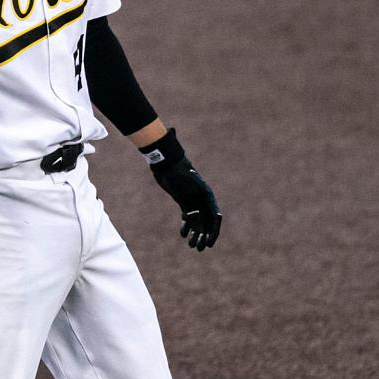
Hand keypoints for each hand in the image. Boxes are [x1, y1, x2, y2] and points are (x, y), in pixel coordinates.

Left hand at [140, 128, 221, 250]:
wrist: (164, 162)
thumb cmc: (171, 163)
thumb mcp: (176, 167)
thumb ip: (178, 158)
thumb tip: (172, 131)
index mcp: (205, 192)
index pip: (214, 213)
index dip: (213, 228)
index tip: (211, 239)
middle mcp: (202, 198)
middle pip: (208, 220)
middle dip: (206, 235)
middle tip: (202, 247)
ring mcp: (194, 200)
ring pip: (199, 222)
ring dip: (197, 234)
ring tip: (193, 247)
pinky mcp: (185, 202)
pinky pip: (190, 218)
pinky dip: (188, 227)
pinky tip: (184, 236)